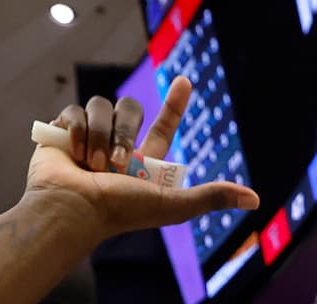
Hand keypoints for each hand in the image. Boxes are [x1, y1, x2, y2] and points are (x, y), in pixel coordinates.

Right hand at [24, 77, 256, 238]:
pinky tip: (71, 155)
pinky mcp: (61, 133)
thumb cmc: (120, 210)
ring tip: (90, 165)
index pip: (164, 126)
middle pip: (129, 108)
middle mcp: (115, 147)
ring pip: (101, 106)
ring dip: (99, 136)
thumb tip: (255, 199)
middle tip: (116, 163)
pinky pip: (75, 111)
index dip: (175, 105)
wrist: (71, 209)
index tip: (185, 81)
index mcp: (142, 162)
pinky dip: (75, 132)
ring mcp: (87, 139)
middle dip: (124, 130)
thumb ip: (210, 198)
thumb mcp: (172, 204)